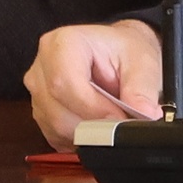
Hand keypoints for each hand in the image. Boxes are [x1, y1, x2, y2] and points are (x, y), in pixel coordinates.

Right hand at [27, 20, 166, 147]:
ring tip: (110, 118)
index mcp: (63, 44)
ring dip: (88, 133)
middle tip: (121, 122)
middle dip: (93, 125)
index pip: (65, 83)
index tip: (119, 118)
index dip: (93, 108)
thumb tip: (144, 114)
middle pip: (58, 112)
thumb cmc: (125, 52)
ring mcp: (38, 91)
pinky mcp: (41, 113)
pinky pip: (57, 137)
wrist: (117, 55)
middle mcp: (43, 66)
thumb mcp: (143, 63)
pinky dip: (80, 138)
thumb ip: (141, 89)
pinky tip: (96, 124)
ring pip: (57, 128)